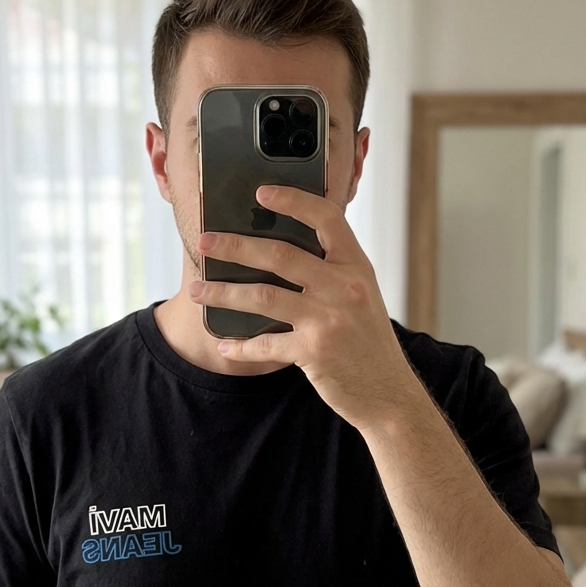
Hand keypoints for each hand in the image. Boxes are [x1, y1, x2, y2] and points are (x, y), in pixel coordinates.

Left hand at [189, 185, 411, 430]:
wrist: (388, 393)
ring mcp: (328, 319)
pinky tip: (224, 344)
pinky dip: (240, 346)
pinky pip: (266, 344)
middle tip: (204, 242)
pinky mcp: (314, 352)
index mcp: (356, 267)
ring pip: (263, 296)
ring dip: (224, 293)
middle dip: (235, 246)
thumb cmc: (369, 343)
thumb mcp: (362, 296)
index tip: (262, 193)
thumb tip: (283, 252)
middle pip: (280, 255)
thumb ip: (332, 272)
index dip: (293, 200)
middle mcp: (344, 287)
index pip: (326, 218)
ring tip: (197, 290)